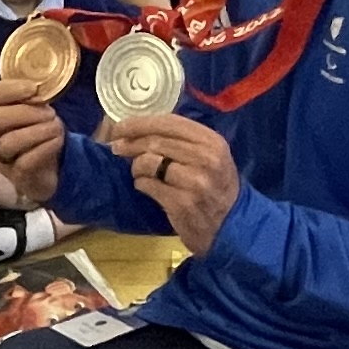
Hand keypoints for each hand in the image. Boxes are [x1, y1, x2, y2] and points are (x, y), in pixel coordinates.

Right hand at [0, 82, 68, 200]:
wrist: (53, 171)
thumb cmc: (42, 135)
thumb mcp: (37, 112)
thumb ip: (34, 97)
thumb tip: (42, 82)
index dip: (11, 89)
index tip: (34, 88)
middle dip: (25, 111)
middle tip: (50, 113)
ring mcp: (2, 160)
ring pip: (8, 142)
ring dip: (37, 130)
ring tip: (57, 128)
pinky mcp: (17, 178)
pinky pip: (25, 163)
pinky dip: (44, 149)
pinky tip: (57, 141)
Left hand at [105, 113, 238, 252]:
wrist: (230, 226)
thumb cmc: (216, 186)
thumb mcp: (210, 156)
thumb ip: (182, 140)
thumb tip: (139, 127)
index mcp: (211, 141)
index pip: (169, 122)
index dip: (140, 123)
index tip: (121, 126)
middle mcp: (205, 158)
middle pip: (155, 142)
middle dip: (130, 143)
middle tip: (117, 147)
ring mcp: (194, 182)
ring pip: (148, 162)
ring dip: (137, 167)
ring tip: (139, 172)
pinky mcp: (181, 203)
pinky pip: (148, 185)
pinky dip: (141, 184)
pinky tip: (146, 187)